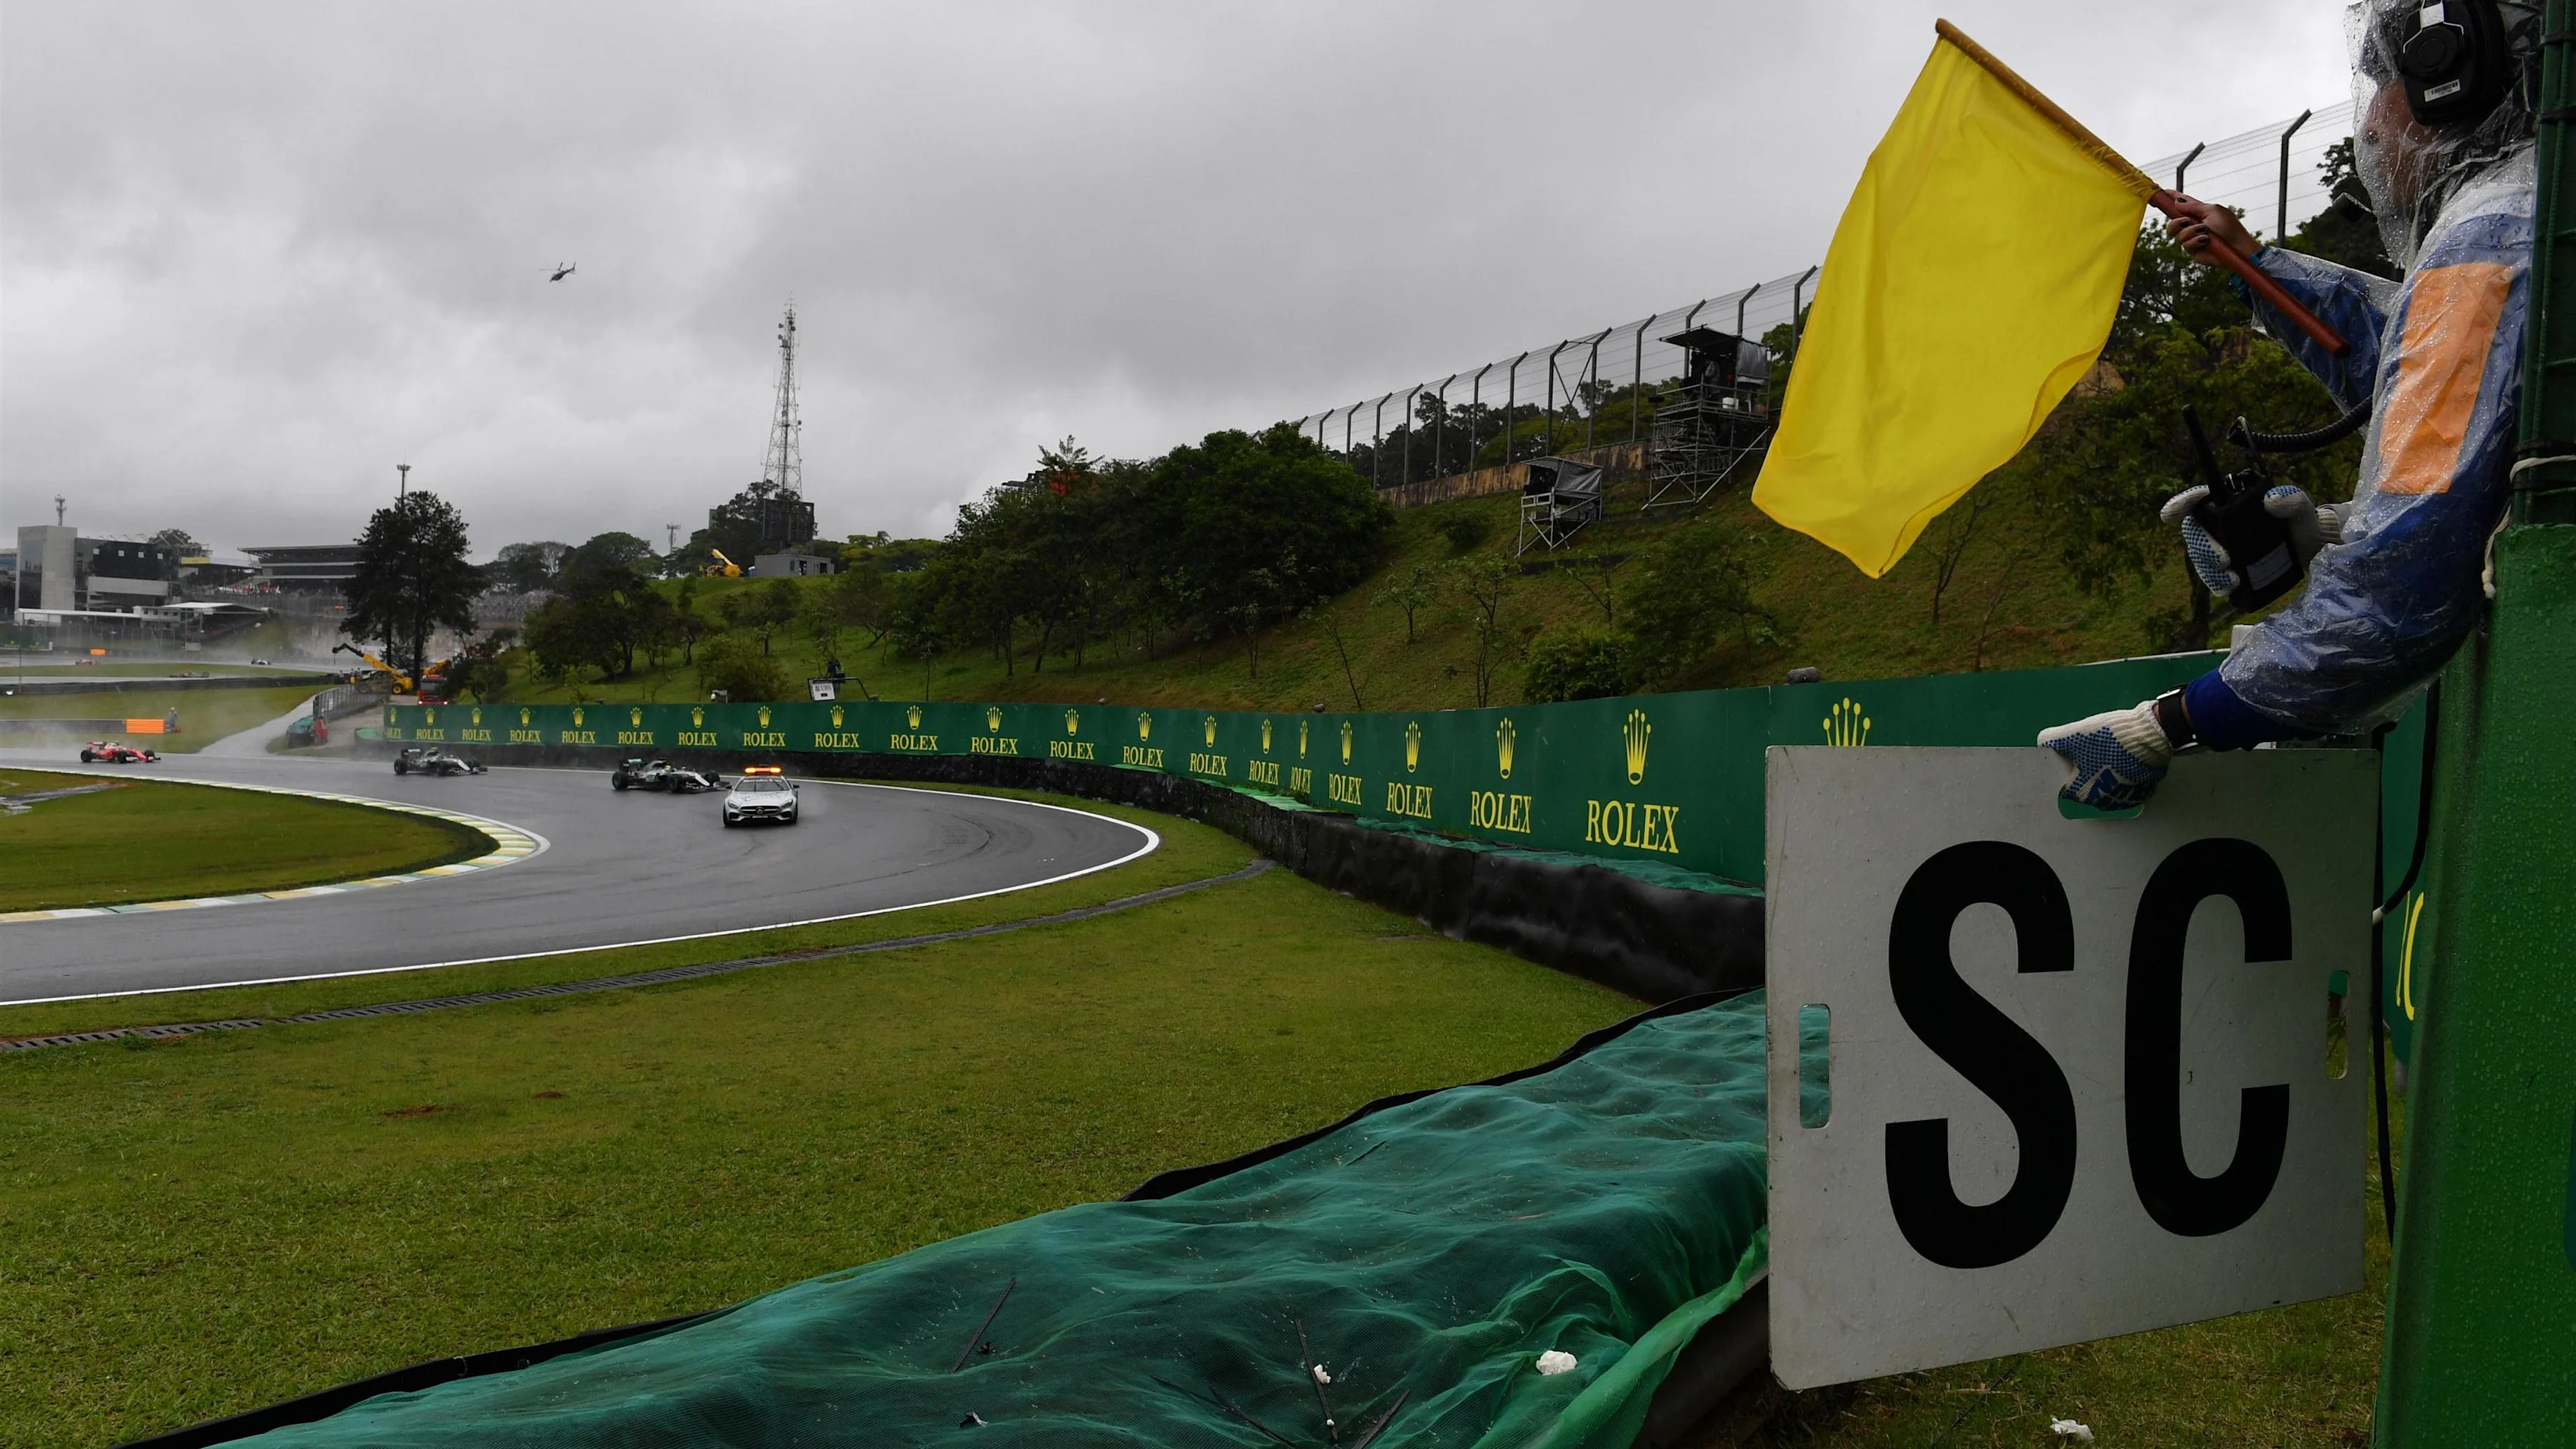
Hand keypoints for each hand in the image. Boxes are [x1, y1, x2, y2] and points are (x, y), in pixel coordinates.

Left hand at [2038, 702, 2173, 810]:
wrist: (2149, 735)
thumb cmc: (2106, 739)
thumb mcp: (2073, 735)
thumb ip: (2053, 739)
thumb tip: (2043, 741)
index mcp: (2082, 794)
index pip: (2067, 785)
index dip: (2069, 767)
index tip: (2076, 753)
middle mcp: (2103, 803)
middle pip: (2088, 786)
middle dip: (2088, 770)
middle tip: (2095, 750)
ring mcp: (2126, 799)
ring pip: (2109, 786)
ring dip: (2107, 773)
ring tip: (2111, 752)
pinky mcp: (2144, 791)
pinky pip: (2129, 784)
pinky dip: (2126, 774)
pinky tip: (2127, 758)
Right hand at [2158, 483, 2338, 597]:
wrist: (2310, 548)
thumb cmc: (2301, 521)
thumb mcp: (2301, 507)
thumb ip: (2291, 499)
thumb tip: (2272, 500)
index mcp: (2230, 505)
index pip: (2198, 500)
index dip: (2181, 504)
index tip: (2170, 515)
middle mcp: (2220, 525)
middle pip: (2195, 533)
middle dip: (2203, 548)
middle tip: (2225, 560)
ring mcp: (2222, 548)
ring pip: (2200, 558)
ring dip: (2209, 571)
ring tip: (2231, 580)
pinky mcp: (2229, 570)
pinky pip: (2213, 578)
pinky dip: (2217, 584)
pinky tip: (2231, 589)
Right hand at [2162, 195, 2257, 267]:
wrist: (2236, 247)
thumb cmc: (2229, 227)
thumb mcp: (2212, 210)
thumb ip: (2193, 206)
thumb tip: (2177, 202)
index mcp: (2198, 212)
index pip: (2181, 203)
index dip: (2171, 198)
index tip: (2162, 193)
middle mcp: (2193, 225)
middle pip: (2172, 222)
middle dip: (2175, 222)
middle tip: (2185, 222)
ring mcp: (2192, 238)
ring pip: (2177, 235)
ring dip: (2190, 232)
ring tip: (2205, 232)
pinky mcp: (2193, 250)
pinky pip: (2185, 245)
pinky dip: (2196, 241)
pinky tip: (2206, 241)